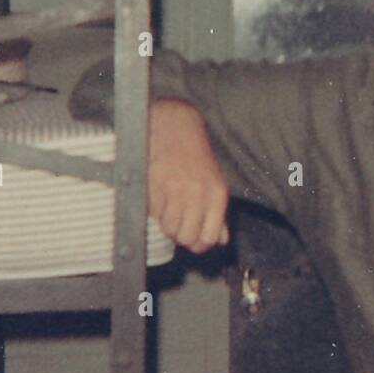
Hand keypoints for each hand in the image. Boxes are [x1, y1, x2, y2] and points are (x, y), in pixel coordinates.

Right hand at [148, 99, 230, 253]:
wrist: (175, 128)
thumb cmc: (197, 157)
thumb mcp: (214, 183)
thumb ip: (218, 215)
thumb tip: (220, 240)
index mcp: (216, 194)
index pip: (208, 237)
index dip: (199, 245)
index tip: (193, 240)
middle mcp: (197, 194)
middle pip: (186, 238)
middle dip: (181, 236)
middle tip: (179, 223)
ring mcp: (175, 190)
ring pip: (168, 228)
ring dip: (167, 224)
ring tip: (169, 208)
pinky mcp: (155, 186)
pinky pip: (154, 214)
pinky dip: (155, 210)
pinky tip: (160, 196)